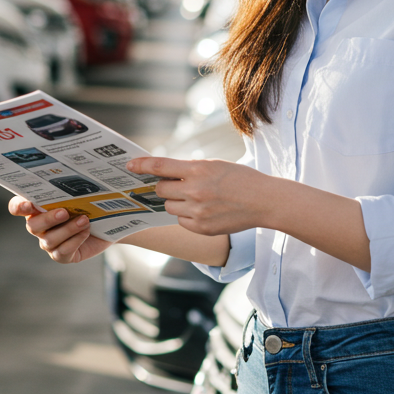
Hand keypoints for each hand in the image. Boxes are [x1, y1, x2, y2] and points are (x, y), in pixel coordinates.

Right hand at [8, 196, 111, 263]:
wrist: (106, 223)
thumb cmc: (90, 204)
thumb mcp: (81, 193)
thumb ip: (71, 187)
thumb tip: (75, 171)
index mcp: (37, 208)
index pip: (17, 207)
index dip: (18, 206)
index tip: (28, 204)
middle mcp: (39, 227)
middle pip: (32, 226)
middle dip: (48, 219)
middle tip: (64, 212)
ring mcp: (49, 243)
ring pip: (49, 240)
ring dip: (67, 229)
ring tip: (84, 220)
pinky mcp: (62, 256)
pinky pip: (63, 252)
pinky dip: (75, 241)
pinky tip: (86, 232)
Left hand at [127, 157, 273, 235]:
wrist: (264, 201)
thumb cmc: (241, 179)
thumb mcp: (214, 165)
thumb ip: (190, 169)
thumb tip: (166, 174)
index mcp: (198, 170)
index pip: (161, 166)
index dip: (142, 165)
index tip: (129, 165)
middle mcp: (195, 190)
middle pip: (161, 189)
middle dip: (164, 186)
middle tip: (176, 184)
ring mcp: (198, 211)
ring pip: (169, 207)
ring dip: (176, 201)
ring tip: (197, 198)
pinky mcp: (202, 228)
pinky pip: (181, 221)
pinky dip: (186, 216)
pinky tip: (203, 210)